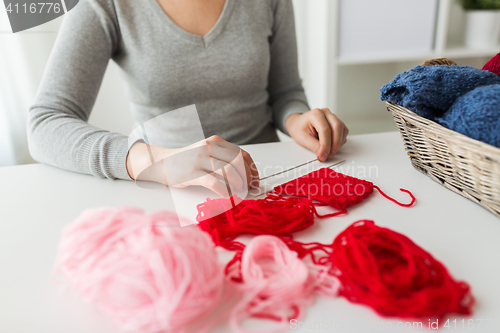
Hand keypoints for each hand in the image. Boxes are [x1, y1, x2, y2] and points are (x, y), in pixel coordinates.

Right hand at [126, 135, 259, 196]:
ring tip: (239, 192)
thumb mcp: (206, 153)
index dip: (252, 169)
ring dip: (239, 184)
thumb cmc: (186, 161)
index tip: (255, 180)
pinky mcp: (193, 173)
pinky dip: (225, 191)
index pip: (242, 154)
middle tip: (249, 188)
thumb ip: (223, 159)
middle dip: (248, 177)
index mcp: (215, 142)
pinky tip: (227, 196)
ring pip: (229, 170)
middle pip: (238, 162)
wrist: (162, 163)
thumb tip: (246, 175)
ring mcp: (200, 159)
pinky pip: (214, 182)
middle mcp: (209, 147)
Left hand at [285, 108, 348, 161]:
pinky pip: (343, 132)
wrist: (298, 124)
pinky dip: (339, 141)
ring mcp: (333, 117)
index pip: (325, 130)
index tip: (323, 156)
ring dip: (338, 144)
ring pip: (342, 130)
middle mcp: (326, 113)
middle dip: (334, 144)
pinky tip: (331, 146)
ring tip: (328, 152)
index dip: (326, 145)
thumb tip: (323, 154)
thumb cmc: (299, 128)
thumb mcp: (302, 138)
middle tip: (329, 156)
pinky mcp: (337, 123)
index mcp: (316, 114)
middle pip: (337, 127)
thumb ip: (313, 146)